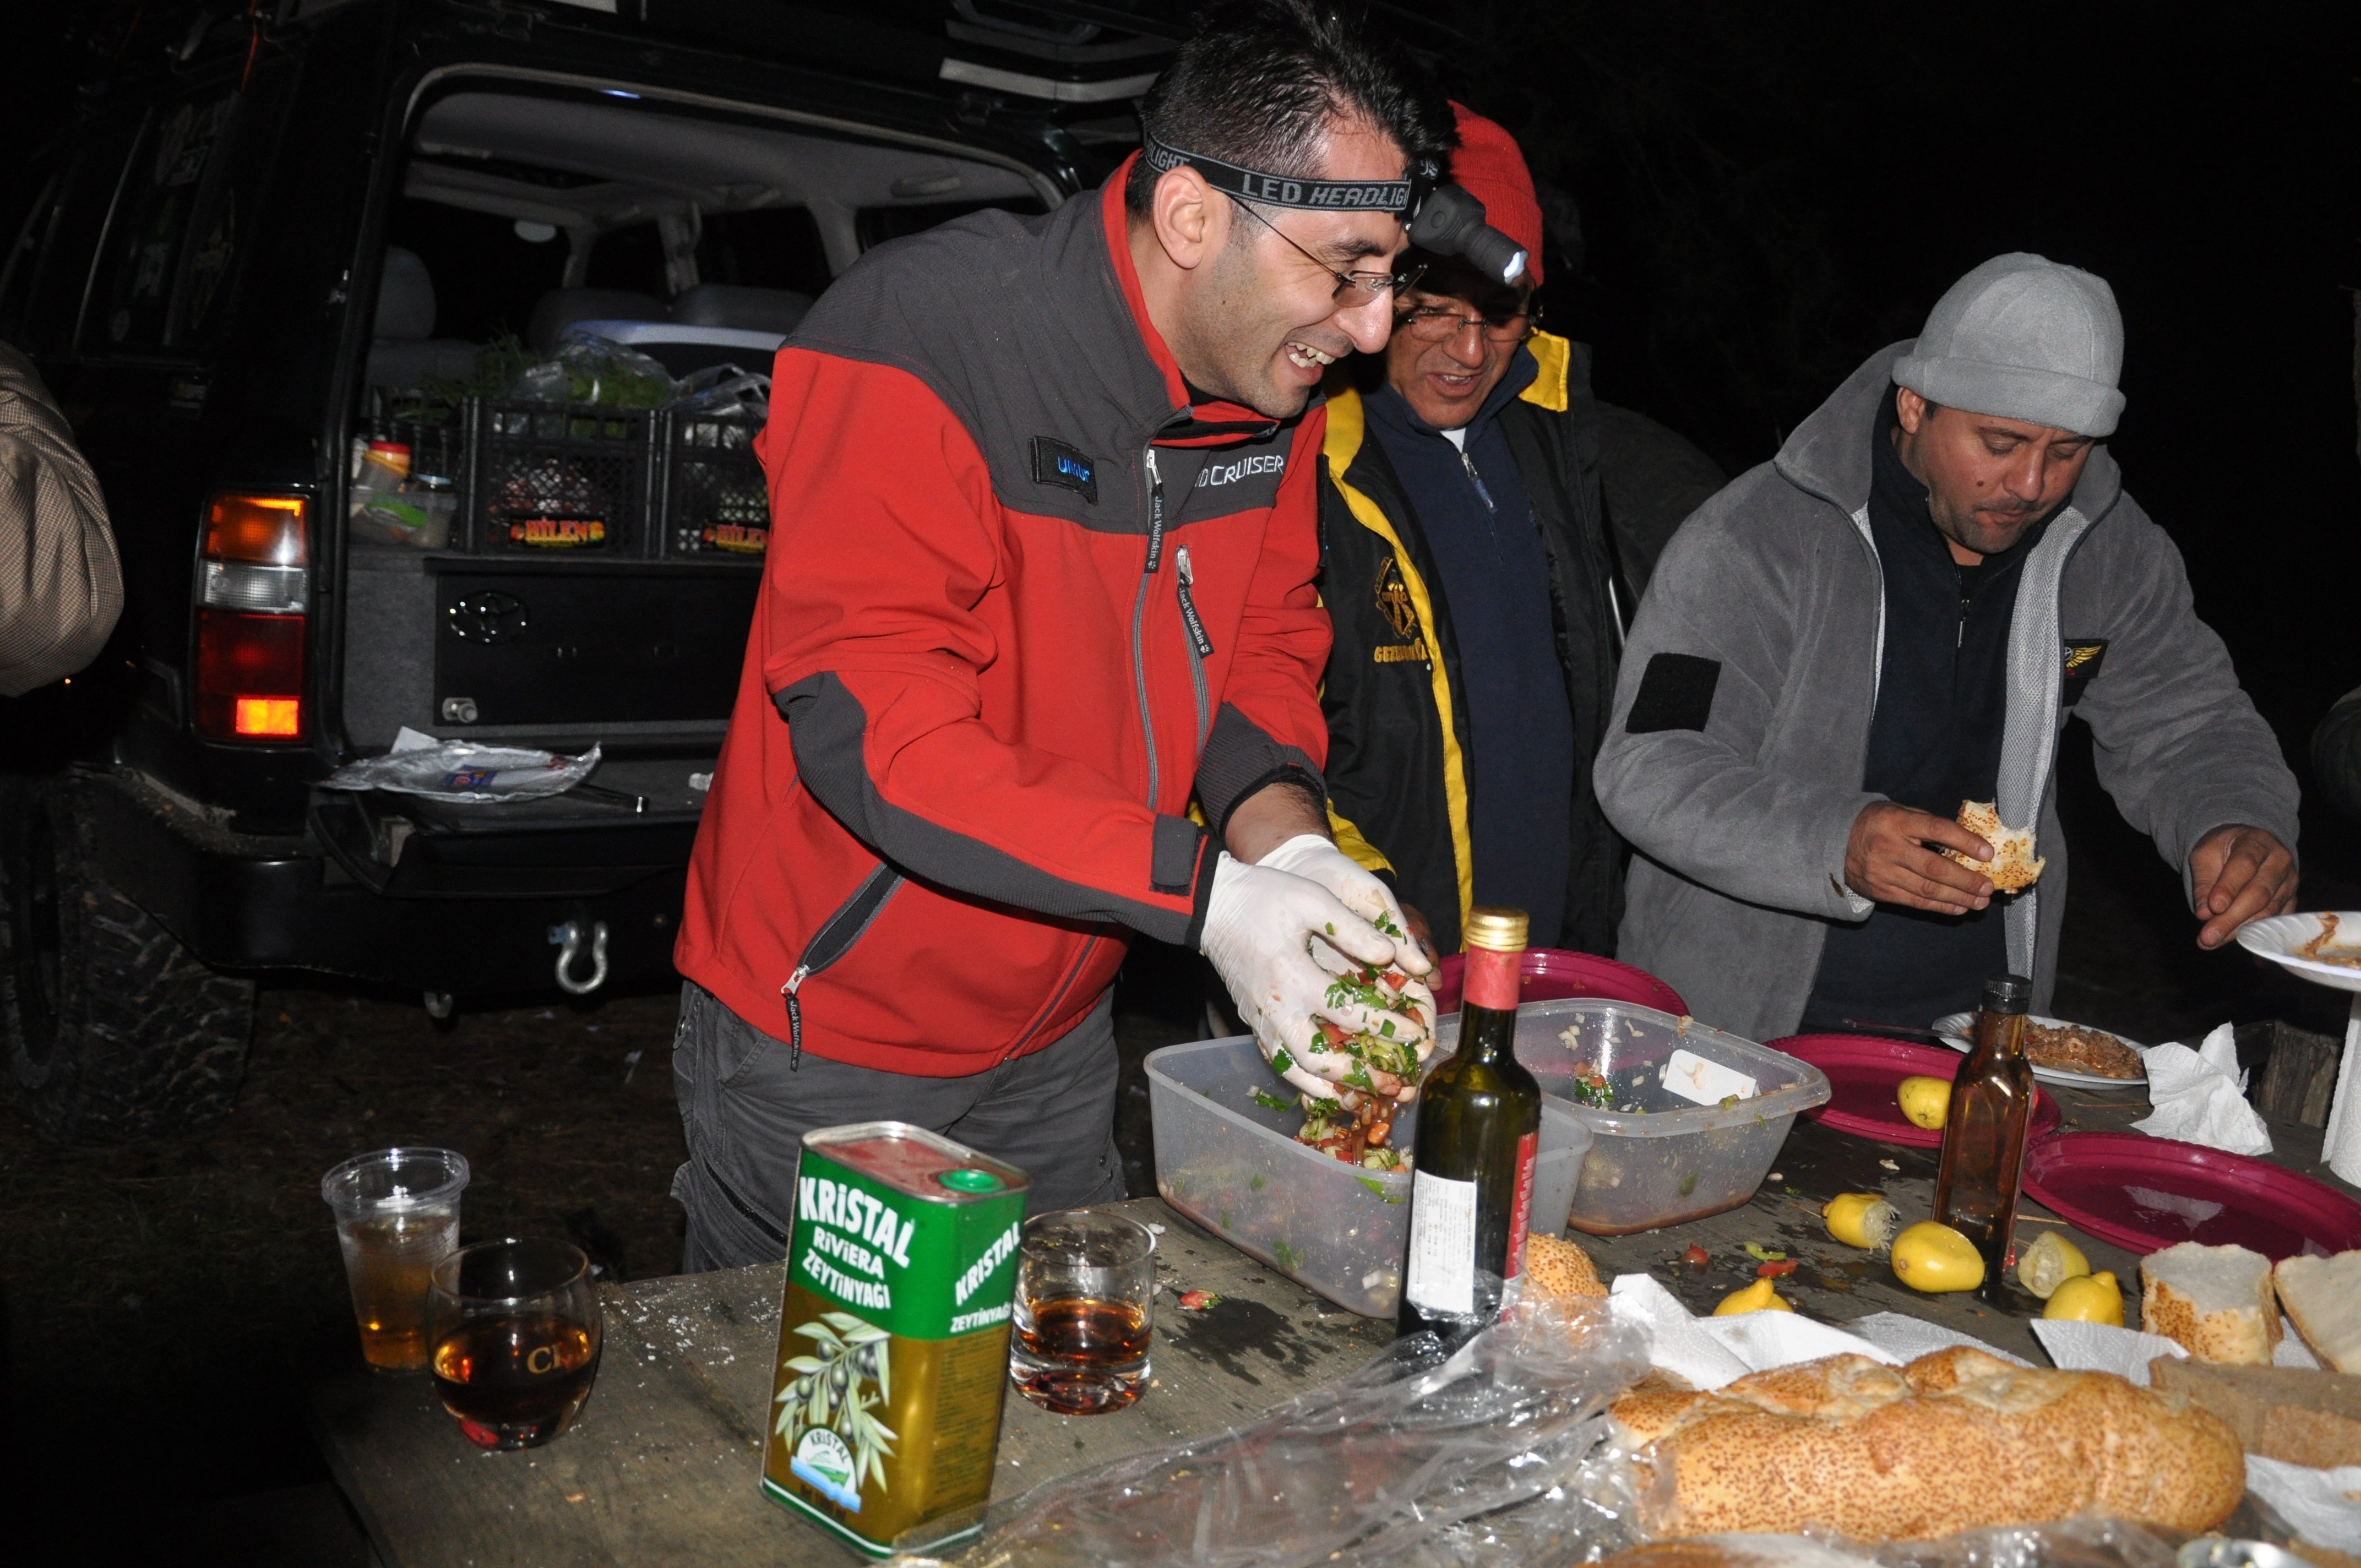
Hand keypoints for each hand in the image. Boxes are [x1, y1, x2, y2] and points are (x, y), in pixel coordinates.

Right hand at [1199, 853, 1434, 1102]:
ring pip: (1296, 1071)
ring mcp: (1261, 1020)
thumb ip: (1351, 929)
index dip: (1387, 1026)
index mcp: (1295, 976)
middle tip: (1393, 1081)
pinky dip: (1304, 1081)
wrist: (1214, 905)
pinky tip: (1326, 1087)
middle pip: (1320, 1059)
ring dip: (1331, 1088)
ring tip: (1362, 1099)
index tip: (1415, 1033)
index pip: (1351, 1012)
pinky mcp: (1252, 1022)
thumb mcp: (1312, 900)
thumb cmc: (1264, 897)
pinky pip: (1279, 1062)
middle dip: (1360, 1075)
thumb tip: (1391, 954)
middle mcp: (1277, 1008)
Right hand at [1844, 801, 1994, 915]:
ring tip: (1980, 901)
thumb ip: (1928, 824)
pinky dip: (1940, 906)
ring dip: (1958, 897)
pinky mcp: (1881, 892)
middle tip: (1988, 887)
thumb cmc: (1878, 824)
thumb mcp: (1899, 812)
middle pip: (1934, 868)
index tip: (1988, 853)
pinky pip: (1915, 902)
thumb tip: (1968, 841)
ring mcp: (1883, 873)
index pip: (1936, 830)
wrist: (1836, 843)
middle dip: (1966, 880)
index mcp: (1896, 822)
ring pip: (1927, 889)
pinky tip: (1959, 907)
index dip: (1964, 842)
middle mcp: (1888, 848)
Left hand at [2189, 824, 2297, 948]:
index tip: (2212, 909)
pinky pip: (2279, 924)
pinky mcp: (2291, 902)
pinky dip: (2265, 941)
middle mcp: (2280, 862)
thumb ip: (2203, 882)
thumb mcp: (2205, 854)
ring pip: (2268, 912)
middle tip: (2207, 937)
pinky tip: (2255, 959)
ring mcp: (2289, 883)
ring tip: (2214, 942)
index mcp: (2258, 842)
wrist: (2248, 844)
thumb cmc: (2223, 849)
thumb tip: (2205, 914)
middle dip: (2232, 918)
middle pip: (2259, 893)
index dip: (2229, 888)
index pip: (2245, 865)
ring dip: (2241, 931)